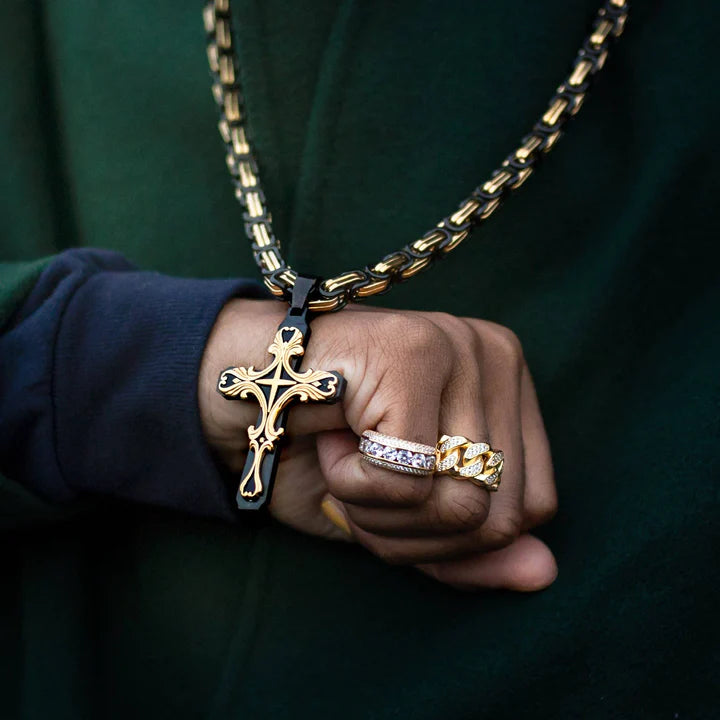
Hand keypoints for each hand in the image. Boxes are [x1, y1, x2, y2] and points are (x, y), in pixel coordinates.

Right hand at [199, 299, 557, 590]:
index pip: (533, 506)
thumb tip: (544, 574)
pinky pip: (407, 479)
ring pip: (459, 506)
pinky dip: (354, 487)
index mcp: (508, 387)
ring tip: (344, 458)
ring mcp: (458, 346)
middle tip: (358, 483)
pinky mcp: (413, 352)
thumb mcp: (400, 513)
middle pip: (501, 516)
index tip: (390, 499)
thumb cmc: (320, 447)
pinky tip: (331, 437)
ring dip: (378, 514)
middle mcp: (496, 355)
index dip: (453, 539)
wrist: (239, 388)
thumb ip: (469, 545)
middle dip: (411, 534)